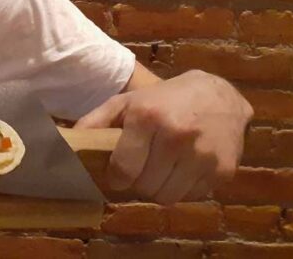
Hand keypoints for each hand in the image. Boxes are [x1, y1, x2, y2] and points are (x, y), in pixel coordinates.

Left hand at [74, 69, 252, 204]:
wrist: (219, 95)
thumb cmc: (165, 99)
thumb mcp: (128, 101)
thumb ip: (97, 120)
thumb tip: (70, 140)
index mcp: (148, 117)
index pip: (124, 169)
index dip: (116, 177)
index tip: (117, 175)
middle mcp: (177, 135)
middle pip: (145, 187)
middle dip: (138, 183)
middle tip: (140, 170)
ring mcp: (203, 154)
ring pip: (168, 197)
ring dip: (159, 188)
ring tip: (160, 169)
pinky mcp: (222, 169)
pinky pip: (192, 196)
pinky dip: (183, 188)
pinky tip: (183, 168)